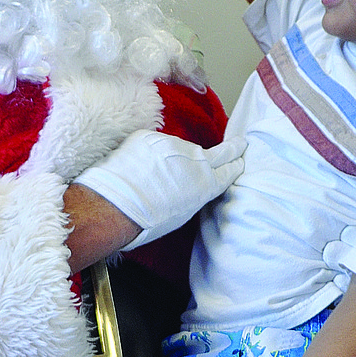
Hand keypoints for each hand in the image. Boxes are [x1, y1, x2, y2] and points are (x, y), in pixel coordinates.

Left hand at [73, 129, 245, 249]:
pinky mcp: (150, 136)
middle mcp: (194, 160)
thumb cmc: (147, 220)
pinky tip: (141, 167)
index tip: (240, 158)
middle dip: (231, 149)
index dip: (235, 164)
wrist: (114, 205)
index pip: (229, 169)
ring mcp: (171, 144)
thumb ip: (196, 192)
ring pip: (179, 149)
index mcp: (206, 183)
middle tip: (240, 143)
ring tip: (156, 176)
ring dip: (174, 157)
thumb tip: (195, 184)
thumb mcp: (183, 212)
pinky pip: (155, 144)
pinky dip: (151, 152)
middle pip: (218, 151)